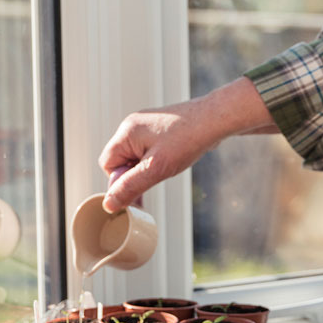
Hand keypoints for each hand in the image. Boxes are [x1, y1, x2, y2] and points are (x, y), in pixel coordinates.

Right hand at [98, 77, 275, 211]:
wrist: (215, 119)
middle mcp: (132, 125)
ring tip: (164, 170)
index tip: (139, 189)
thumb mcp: (156, 169)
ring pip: (134, 156)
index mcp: (126, 132)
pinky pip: (147, 150)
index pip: (107, 164)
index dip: (119, 181)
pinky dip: (154, 161)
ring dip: (145, 170)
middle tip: (154, 180)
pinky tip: (169, 163)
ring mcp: (145, 125)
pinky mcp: (158, 128)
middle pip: (119, 160)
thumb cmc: (187, 140)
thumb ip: (131, 187)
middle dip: (133, 175)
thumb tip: (109, 204)